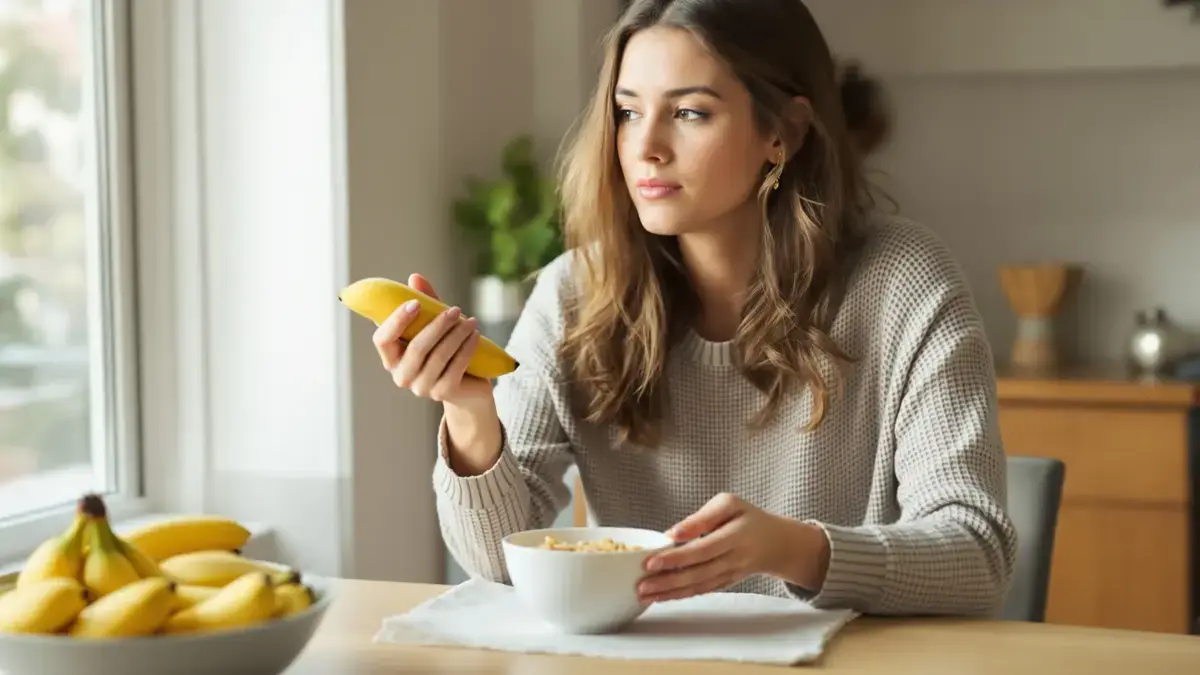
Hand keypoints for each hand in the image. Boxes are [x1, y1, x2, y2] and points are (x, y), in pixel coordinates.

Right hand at [372, 273, 493, 409]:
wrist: (467, 387)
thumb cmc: (444, 351)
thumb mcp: (434, 326)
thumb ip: (424, 304)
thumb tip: (415, 277)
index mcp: (391, 357)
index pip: (382, 339)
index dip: (396, 321)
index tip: (415, 303)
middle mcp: (402, 376)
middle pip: (416, 348)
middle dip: (437, 325)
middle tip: (455, 310)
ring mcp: (421, 388)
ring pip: (439, 357)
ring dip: (457, 335)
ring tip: (471, 321)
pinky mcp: (443, 394)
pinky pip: (455, 368)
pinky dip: (467, 349)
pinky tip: (476, 336)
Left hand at [637, 493, 830, 603]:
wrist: (775, 542)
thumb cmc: (747, 517)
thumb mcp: (729, 504)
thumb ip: (701, 517)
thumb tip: (673, 534)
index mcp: (736, 535)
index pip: (703, 549)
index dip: (678, 557)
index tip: (652, 562)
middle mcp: (734, 559)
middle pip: (698, 573)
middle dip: (668, 581)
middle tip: (641, 584)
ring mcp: (730, 574)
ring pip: (698, 586)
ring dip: (670, 593)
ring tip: (644, 594)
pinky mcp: (725, 583)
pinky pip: (702, 591)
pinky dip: (680, 596)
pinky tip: (660, 597)